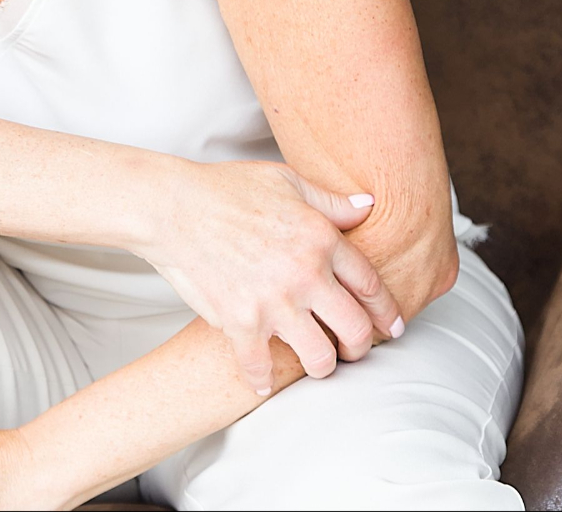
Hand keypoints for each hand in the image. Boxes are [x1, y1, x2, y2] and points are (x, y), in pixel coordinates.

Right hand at [140, 159, 403, 395]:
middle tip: (354, 350)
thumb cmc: (224, 188)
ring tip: (314, 363)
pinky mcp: (240, 321)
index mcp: (321, 239)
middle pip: (354, 330)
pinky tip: (262, 381)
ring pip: (318, 359)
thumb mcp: (285, 181)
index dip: (387, 312)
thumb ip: (330, 200)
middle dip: (361, 347)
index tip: (390, 327)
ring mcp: (273, 302)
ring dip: (321, 366)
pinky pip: (260, 366)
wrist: (171, 205)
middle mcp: (305, 275)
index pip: (372, 286)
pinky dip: (261, 378)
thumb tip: (368, 205)